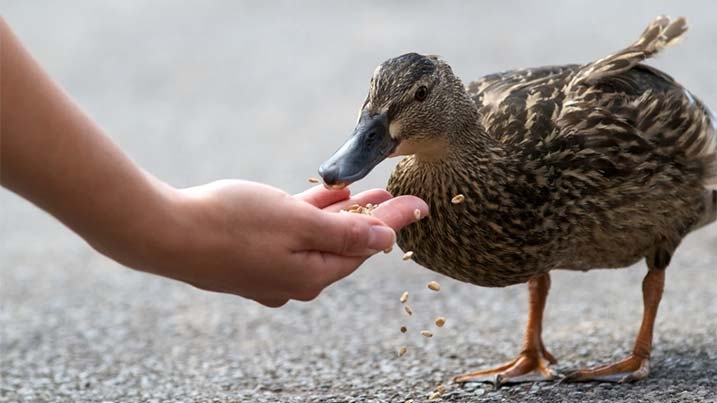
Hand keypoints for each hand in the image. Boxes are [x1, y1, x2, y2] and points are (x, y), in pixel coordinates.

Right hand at [149, 180, 427, 306]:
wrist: (165, 233)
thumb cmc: (231, 224)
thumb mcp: (297, 222)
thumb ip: (345, 232)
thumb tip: (386, 241)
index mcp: (311, 276)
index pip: (365, 248)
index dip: (394, 221)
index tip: (421, 204)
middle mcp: (294, 280)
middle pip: (344, 244)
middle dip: (372, 218)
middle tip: (400, 196)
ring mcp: (271, 270)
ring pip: (318, 238)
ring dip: (343, 213)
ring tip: (369, 191)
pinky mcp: (252, 256)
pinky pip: (292, 235)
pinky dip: (310, 216)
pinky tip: (324, 195)